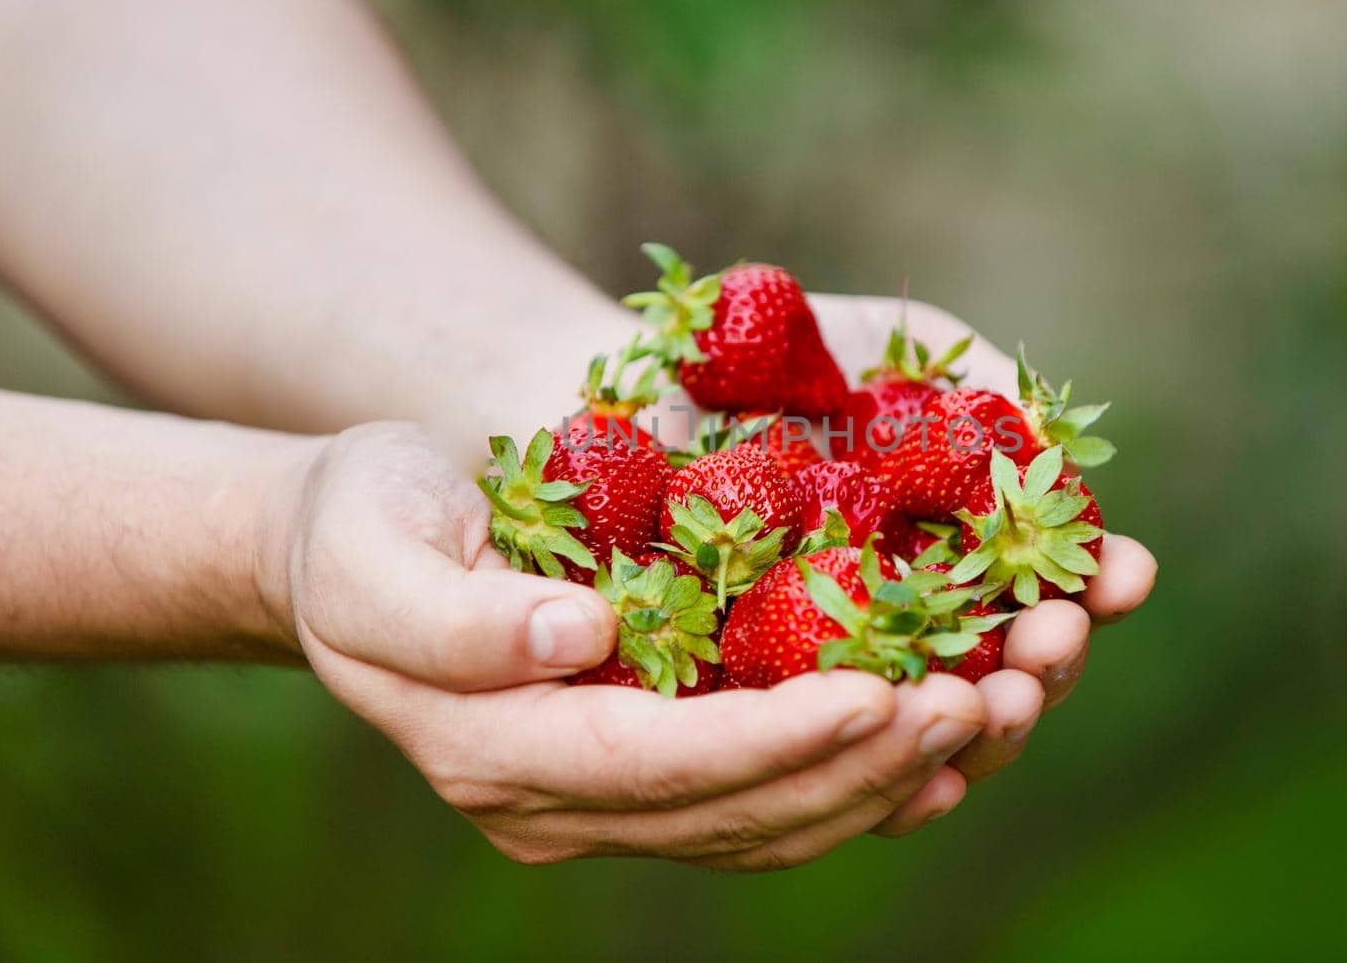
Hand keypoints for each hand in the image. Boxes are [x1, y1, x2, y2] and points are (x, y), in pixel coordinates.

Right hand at [264, 423, 988, 869]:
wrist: (355, 546)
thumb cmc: (362, 526)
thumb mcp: (372, 551)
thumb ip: (459, 618)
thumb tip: (581, 640)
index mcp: (499, 751)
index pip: (662, 766)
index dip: (776, 740)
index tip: (882, 692)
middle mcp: (561, 800)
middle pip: (738, 809)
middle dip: (865, 764)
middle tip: (979, 702)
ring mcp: (607, 796)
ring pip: (770, 819)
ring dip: (886, 776)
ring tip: (991, 711)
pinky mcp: (649, 765)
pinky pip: (768, 796)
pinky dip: (857, 779)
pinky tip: (937, 745)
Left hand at [807, 294, 1158, 833]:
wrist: (652, 386)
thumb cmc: (779, 366)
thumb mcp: (894, 363)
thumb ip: (980, 402)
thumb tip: (1060, 458)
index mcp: (959, 553)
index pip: (1050, 590)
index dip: (1099, 586)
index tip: (1127, 571)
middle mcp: (915, 626)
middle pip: (1008, 678)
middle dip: (1048, 663)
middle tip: (1052, 637)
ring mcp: (841, 676)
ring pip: (931, 736)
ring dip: (983, 732)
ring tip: (998, 699)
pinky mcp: (761, 714)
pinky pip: (828, 774)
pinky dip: (885, 789)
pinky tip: (924, 782)